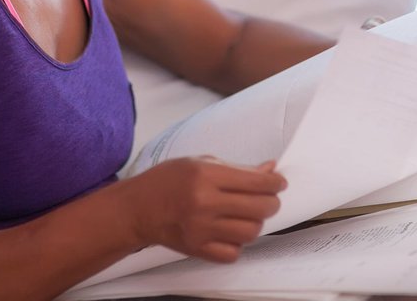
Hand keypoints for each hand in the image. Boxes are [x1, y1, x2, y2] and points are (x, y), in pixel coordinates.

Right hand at [121, 157, 285, 262]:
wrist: (138, 207)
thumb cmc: (168, 180)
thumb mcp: (200, 163)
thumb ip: (237, 169)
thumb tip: (269, 169)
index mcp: (205, 176)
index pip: (256, 182)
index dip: (275, 182)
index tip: (279, 182)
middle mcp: (204, 203)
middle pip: (259, 208)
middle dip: (271, 202)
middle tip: (268, 198)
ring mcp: (201, 229)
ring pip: (250, 232)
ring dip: (256, 222)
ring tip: (246, 214)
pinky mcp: (197, 249)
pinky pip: (233, 252)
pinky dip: (238, 243)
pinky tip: (230, 232)